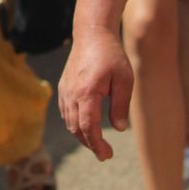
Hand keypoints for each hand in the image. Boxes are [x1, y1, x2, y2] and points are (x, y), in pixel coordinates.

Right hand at [58, 25, 132, 160]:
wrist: (92, 34)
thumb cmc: (111, 55)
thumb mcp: (124, 80)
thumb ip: (121, 106)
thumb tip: (118, 129)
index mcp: (87, 92)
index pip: (88, 127)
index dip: (96, 144)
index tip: (106, 155)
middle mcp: (72, 93)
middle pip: (76, 127)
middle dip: (90, 144)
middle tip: (105, 154)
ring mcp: (65, 89)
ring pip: (69, 121)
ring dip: (81, 135)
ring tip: (97, 143)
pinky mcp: (64, 86)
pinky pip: (66, 111)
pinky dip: (74, 123)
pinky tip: (85, 126)